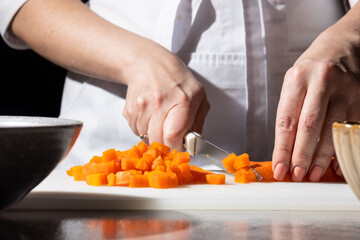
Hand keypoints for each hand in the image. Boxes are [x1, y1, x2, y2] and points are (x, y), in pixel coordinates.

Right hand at [123, 41, 209, 150]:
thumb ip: (198, 121)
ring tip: (161, 121)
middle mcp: (159, 103)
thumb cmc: (177, 80)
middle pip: (158, 141)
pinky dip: (144, 129)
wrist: (149, 63)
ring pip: (146, 138)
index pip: (173, 136)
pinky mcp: (129, 110)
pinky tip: (151, 116)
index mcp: (181, 100)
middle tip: (172, 138)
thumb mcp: (199, 95)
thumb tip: (193, 144)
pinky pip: (136, 131)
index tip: (180, 147)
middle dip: (166, 146)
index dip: (176, 147)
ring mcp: (141, 107)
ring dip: (154, 136)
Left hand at [272, 13, 359, 181]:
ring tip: (314, 174)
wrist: (344, 44)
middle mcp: (321, 82)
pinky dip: (342, 147)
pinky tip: (335, 163)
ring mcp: (345, 88)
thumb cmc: (312, 69)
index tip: (279, 168)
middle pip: (309, 126)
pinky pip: (351, 126)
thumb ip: (290, 111)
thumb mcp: (294, 82)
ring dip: (323, 156)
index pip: (286, 120)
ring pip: (332, 129)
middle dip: (302, 155)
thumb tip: (286, 149)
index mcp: (297, 79)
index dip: (282, 148)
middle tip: (298, 175)